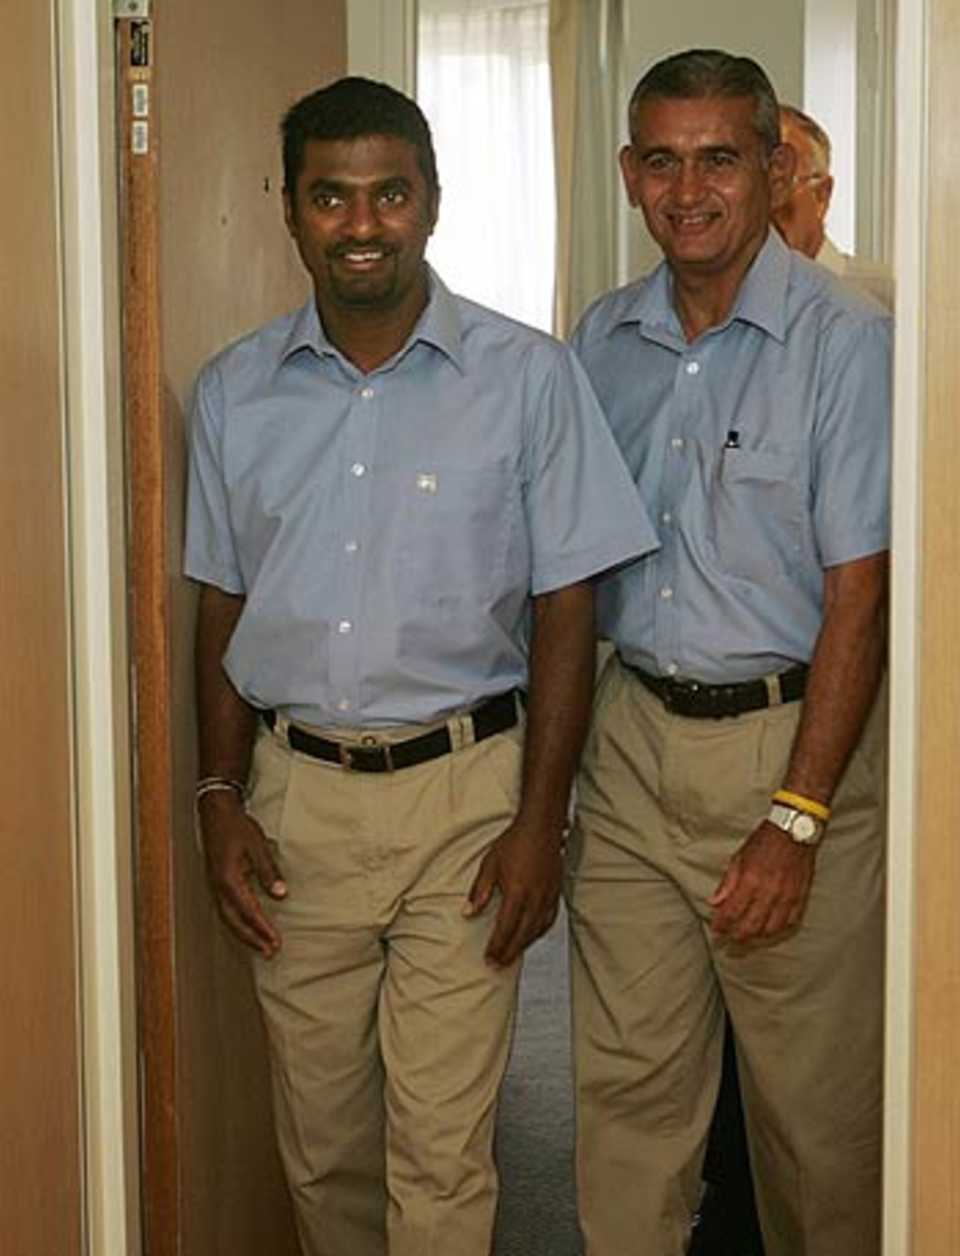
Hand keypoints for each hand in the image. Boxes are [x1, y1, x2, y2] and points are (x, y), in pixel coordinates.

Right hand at [199, 793, 286, 957]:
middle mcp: (219, 887)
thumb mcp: (258, 846)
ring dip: (245, 934)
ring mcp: (215, 887)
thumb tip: (280, 895)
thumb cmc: (237, 827)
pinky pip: (226, 910)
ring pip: (228, 919)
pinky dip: (238, 923)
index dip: (262, 928)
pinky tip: (249, 928)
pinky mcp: (217, 884)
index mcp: (229, 879)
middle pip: (234, 922)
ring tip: (262, 947)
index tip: (276, 942)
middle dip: (252, 939)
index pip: (248, 911)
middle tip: (271, 952)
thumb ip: (269, 871)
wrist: (216, 813)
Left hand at [464, 819, 563, 967]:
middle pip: (522, 935)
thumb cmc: (515, 842)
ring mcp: (548, 897)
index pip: (505, 928)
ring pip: (537, 931)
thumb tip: (468, 913)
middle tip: (497, 965)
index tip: (488, 958)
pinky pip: (548, 920)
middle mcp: (535, 899)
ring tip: (511, 956)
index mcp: (517, 893)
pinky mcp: (556, 893)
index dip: (497, 946)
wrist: (541, 827)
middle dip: (509, 953)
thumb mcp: (490, 864)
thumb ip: (479, 891)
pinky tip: (531, 936)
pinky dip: (538, 933)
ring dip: (523, 946)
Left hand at [709, 820, 816, 943]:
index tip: (716, 930)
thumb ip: (727, 882)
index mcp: (751, 881)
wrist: (795, 831)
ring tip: (747, 936)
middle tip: (728, 941)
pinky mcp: (801, 897)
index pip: (732, 912)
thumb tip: (714, 902)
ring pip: (770, 929)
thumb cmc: (764, 841)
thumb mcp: (739, 857)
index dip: (722, 925)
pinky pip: (790, 922)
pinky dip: (778, 929)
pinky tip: (769, 929)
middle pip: (750, 926)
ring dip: (757, 936)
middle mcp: (769, 892)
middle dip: (736, 937)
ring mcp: (787, 897)